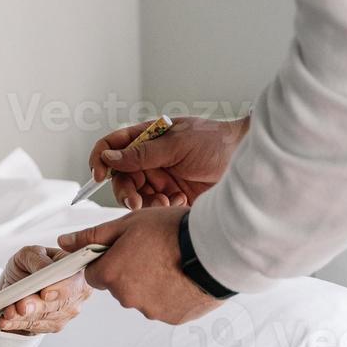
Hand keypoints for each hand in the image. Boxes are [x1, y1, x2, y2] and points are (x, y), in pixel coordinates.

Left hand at [0, 245, 89, 333]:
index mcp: (77, 272)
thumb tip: (45, 269)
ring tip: (8, 313)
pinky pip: (35, 327)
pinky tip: (6, 321)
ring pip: (46, 318)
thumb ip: (39, 259)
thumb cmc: (30, 263)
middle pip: (60, 305)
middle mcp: (76, 295)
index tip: (45, 294)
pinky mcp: (52, 325)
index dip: (62, 289)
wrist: (20, 280)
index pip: (75, 283)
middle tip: (21, 306)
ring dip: (24, 318)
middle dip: (38, 307)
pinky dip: (18, 325)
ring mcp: (66, 312)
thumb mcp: (31, 253)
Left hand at [57, 207, 222, 324]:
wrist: (215, 249)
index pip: (94, 273)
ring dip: (150, 283)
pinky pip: (164, 305)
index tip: (124, 249)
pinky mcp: (172, 318)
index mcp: (110, 274)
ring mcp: (150, 310)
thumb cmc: (172, 231)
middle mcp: (126, 297)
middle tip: (152, 251)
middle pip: (118, 286)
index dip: (107, 259)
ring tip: (171, 261)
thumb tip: (64, 242)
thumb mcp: (127, 224)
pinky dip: (169, 293)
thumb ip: (92, 236)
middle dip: (130, 271)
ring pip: (142, 296)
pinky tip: (182, 276)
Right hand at [87, 116, 248, 210]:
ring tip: (165, 203)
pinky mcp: (172, 196)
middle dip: (125, 191)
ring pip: (135, 195)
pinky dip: (160, 209)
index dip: (100, 159)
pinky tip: (177, 203)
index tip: (99, 175)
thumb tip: (109, 157)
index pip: (112, 145)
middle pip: (120, 176)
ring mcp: (160, 178)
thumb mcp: (177, 144)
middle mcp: (150, 159)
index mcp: (147, 138)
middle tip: (135, 203)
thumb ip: (141, 153)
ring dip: (144, 202)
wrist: (247, 162)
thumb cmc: (217, 141)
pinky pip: (153, 207)